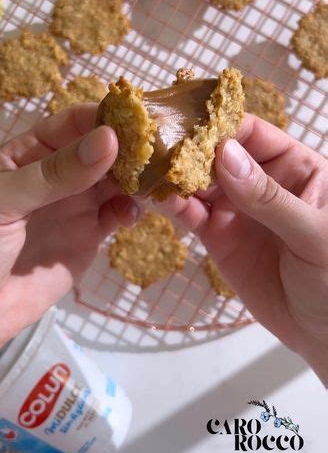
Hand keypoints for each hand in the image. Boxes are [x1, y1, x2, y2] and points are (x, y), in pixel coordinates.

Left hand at [0, 104, 137, 389]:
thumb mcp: (2, 201)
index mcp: (30, 152)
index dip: (105, 117)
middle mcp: (59, 173)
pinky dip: (132, 209)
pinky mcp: (90, 235)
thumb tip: (110, 139)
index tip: (139, 119)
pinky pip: (118, 214)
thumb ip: (54, 173)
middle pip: (103, 149)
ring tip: (159, 179)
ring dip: (139, 177)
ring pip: (117, 180)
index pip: (73, 123)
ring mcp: (76, 204)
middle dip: (132, 146)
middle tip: (163, 147)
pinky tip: (133, 212)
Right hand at [160, 114, 327, 385]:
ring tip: (143, 164)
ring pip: (198, 180)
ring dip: (172, 172)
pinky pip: (190, 212)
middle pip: (217, 152)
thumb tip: (225, 154)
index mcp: (295, 166)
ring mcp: (236, 208)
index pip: (251, 133)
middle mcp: (260, 180)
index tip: (184, 119)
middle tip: (150, 139)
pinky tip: (154, 196)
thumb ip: (270, 197)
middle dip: (186, 145)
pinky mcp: (217, 235)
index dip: (219, 124)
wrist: (323, 332)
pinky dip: (171, 203)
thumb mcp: (313, 233)